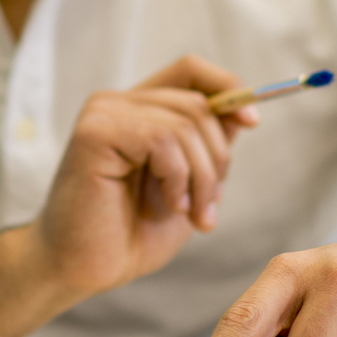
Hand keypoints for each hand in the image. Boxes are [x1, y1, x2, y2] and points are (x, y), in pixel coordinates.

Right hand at [33, 55, 257, 302]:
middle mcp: (115, 103)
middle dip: (217, 159)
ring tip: (189, 213)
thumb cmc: (129, 232)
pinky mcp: (93, 134)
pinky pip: (161, 140)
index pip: (190, 69)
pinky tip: (168, 205)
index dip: (228, 86)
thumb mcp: (187, 184)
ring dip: (201, 177)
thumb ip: (207, 146)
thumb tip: (243, 111)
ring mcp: (101, 114)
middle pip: (197, 103)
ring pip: (185, 123)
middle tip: (207, 207)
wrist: (83, 268)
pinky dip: (177, 178)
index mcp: (136, 110)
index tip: (252, 123)